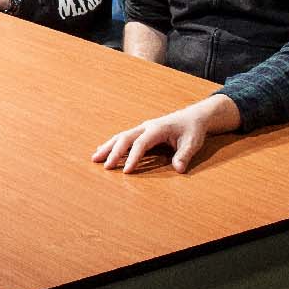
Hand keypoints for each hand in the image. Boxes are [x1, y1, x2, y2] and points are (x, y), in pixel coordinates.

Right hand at [91, 96, 237, 173]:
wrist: (194, 116)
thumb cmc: (193, 130)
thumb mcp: (192, 143)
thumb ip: (184, 155)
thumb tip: (179, 169)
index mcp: (157, 129)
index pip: (141, 144)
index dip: (133, 158)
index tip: (127, 172)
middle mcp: (146, 126)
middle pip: (125, 138)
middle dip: (114, 152)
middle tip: (104, 166)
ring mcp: (143, 128)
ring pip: (121, 136)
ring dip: (108, 147)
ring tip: (94, 158)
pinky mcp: (142, 132)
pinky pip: (124, 137)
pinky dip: (113, 144)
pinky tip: (104, 151)